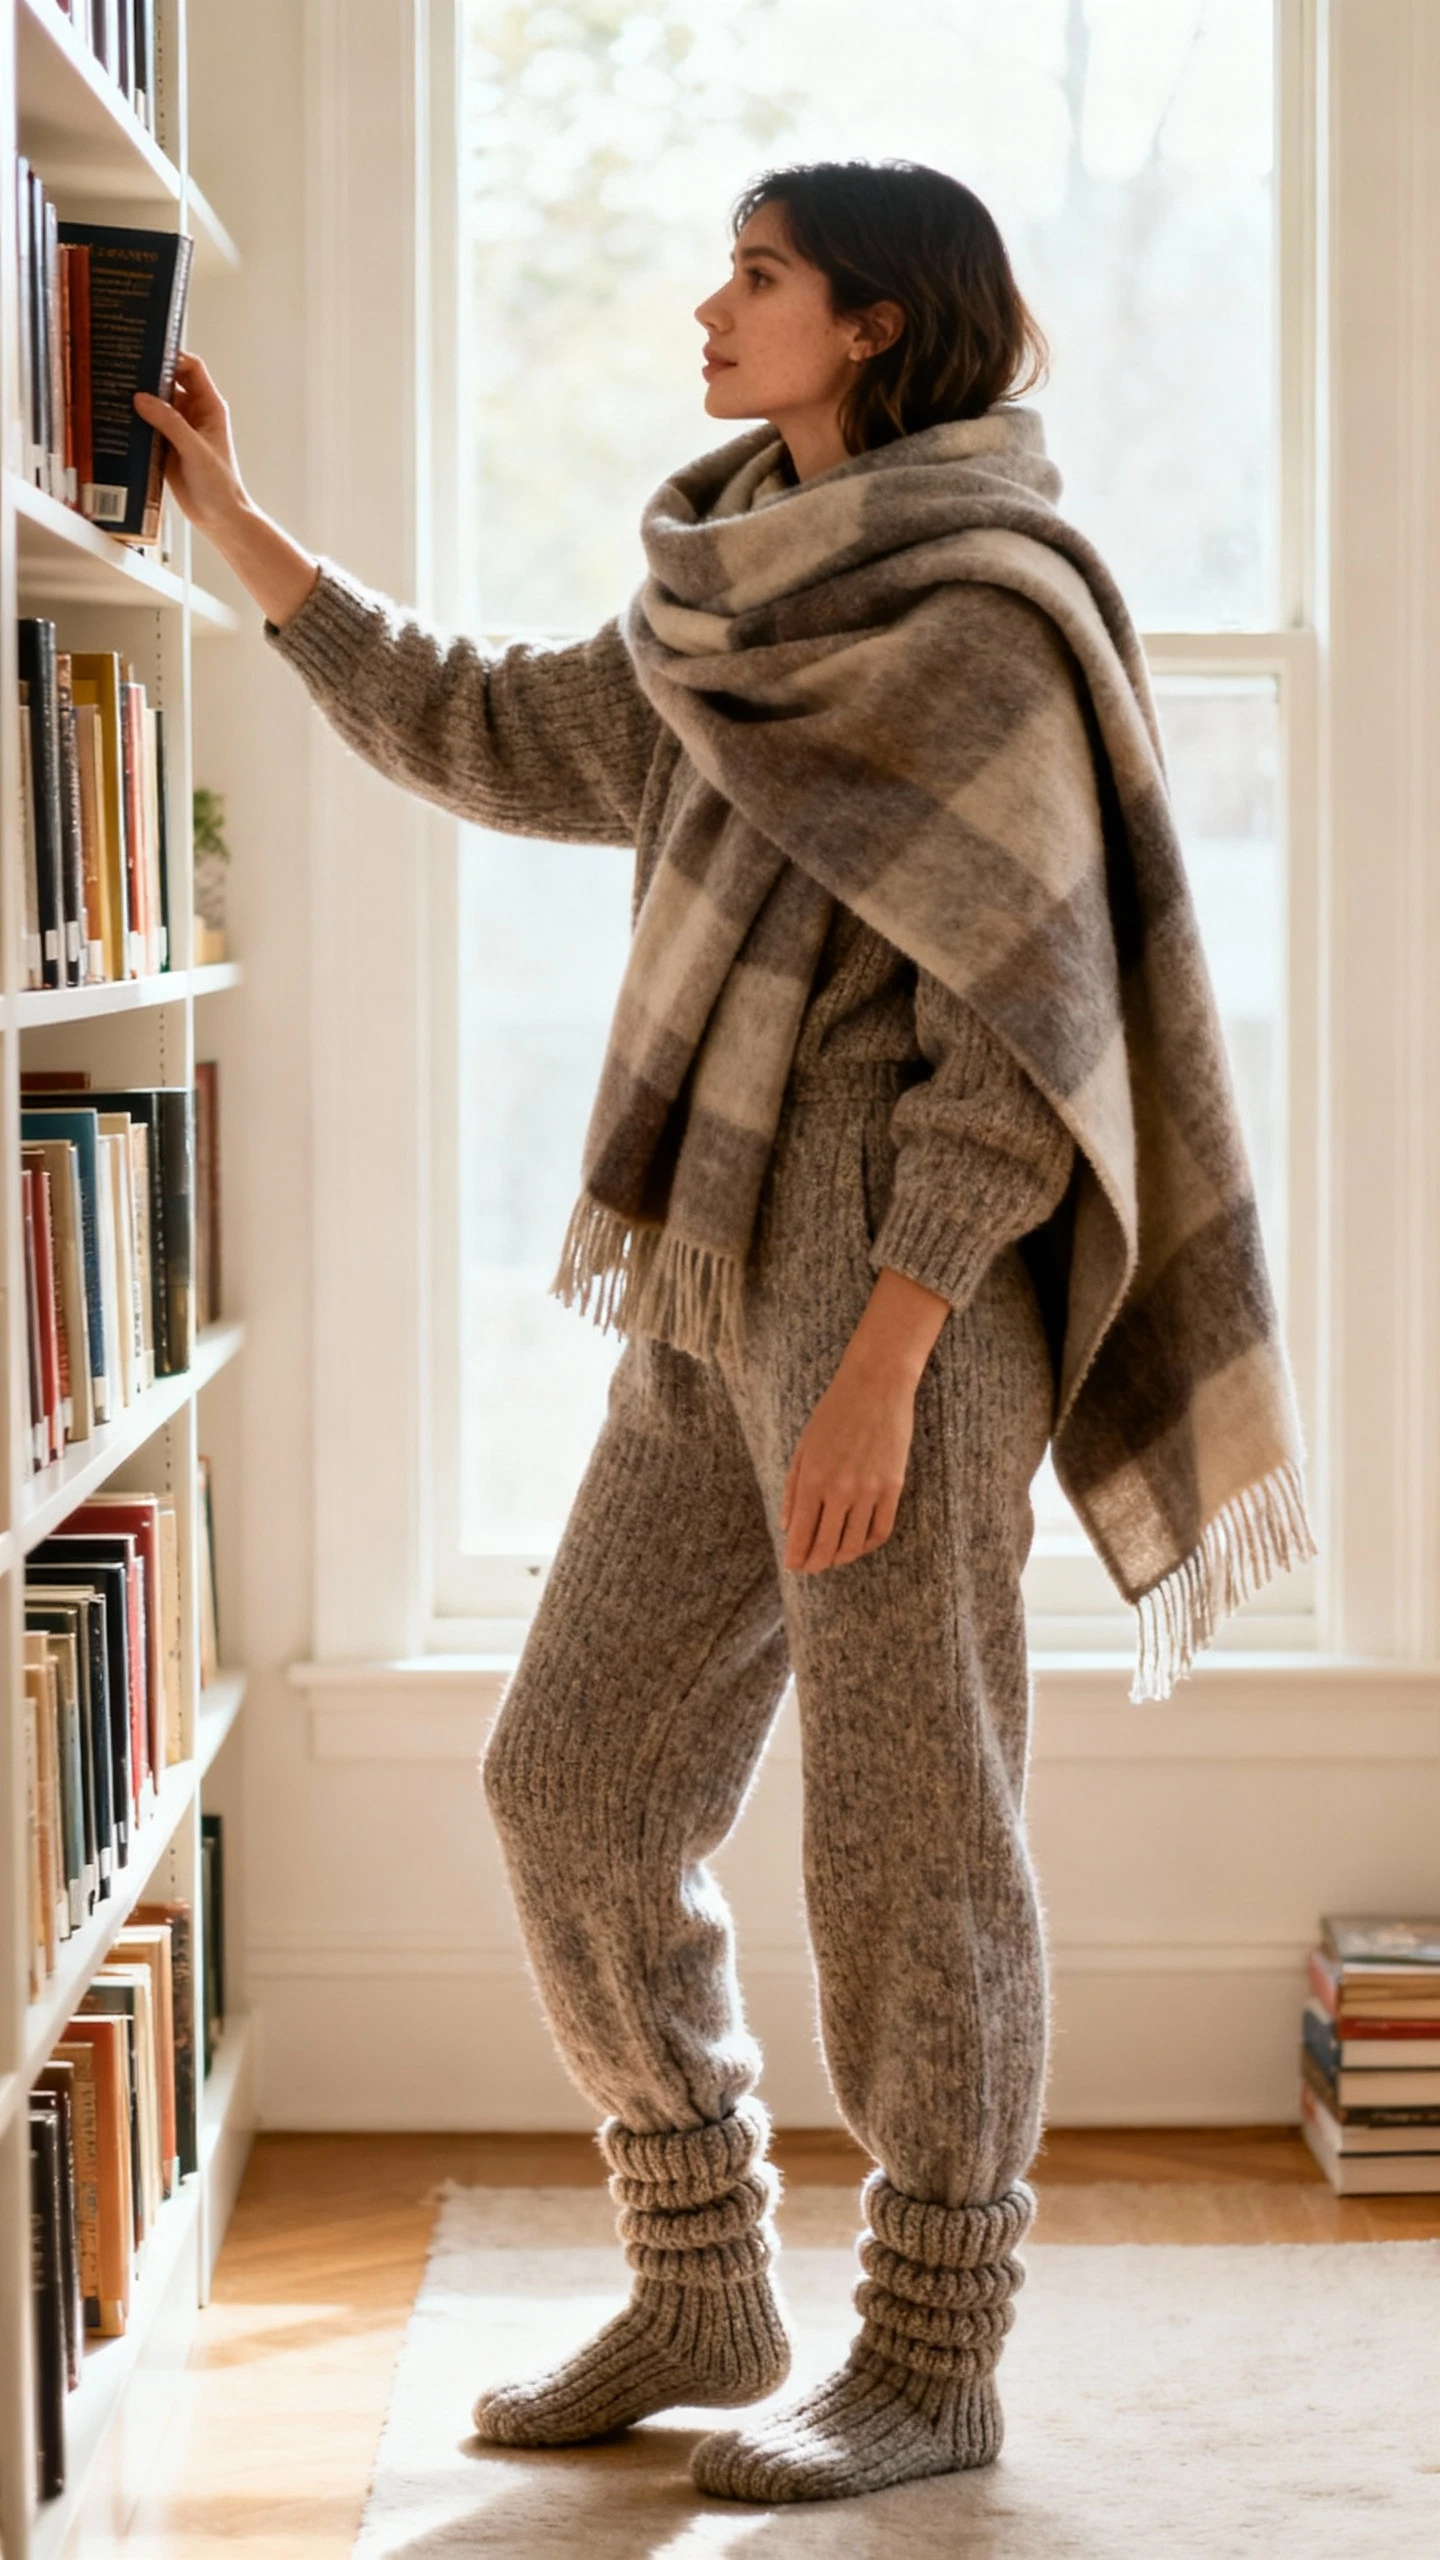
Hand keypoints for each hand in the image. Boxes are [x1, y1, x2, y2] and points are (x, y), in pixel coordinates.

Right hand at [134, 351, 318, 626]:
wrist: (219, 518)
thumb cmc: (219, 484)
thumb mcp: (195, 449)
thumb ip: (169, 422)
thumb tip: (141, 397)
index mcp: (209, 407)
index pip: (191, 368)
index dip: (171, 356)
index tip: (147, 350)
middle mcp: (194, 414)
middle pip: (168, 383)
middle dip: (148, 375)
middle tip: (122, 367)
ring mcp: (178, 430)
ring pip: (155, 404)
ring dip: (137, 399)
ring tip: (112, 389)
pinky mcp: (165, 447)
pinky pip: (147, 427)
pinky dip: (133, 422)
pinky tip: (115, 418)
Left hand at [781, 1352, 914, 1571]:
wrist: (876, 1385)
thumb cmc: (834, 1413)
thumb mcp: (804, 1448)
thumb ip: (794, 1490)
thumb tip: (788, 1528)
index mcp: (814, 1479)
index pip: (802, 1534)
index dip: (796, 1557)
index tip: (793, 1566)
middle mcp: (841, 1490)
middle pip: (827, 1546)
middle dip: (815, 1563)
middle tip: (809, 1568)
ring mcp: (870, 1490)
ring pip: (854, 1544)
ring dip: (840, 1558)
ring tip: (831, 1558)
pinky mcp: (894, 1487)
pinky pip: (881, 1530)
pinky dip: (867, 1545)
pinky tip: (857, 1543)